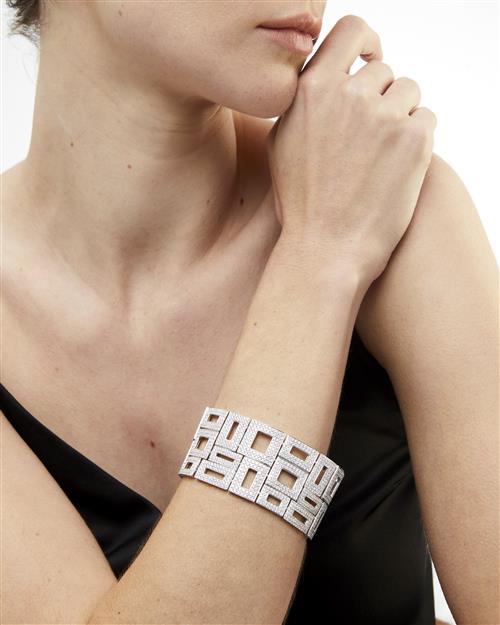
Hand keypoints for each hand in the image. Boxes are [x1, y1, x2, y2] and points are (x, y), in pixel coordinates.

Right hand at [266, 14, 436, 285]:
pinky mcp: (414, 139)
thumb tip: (326, 78)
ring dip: (401, 116)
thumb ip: (304, 102)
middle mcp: (348, 95)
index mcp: (312, 90)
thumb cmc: (302, 203)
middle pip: (384, 70)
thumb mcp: (282, 144)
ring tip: (381, 158)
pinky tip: (395, 169)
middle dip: (381, 97)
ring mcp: (384, 115)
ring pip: (409, 93)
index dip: (366, 41)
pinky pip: (426, 119)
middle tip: (371, 137)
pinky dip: (417, 140)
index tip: (370, 58)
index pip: (351, 30)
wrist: (326, 250)